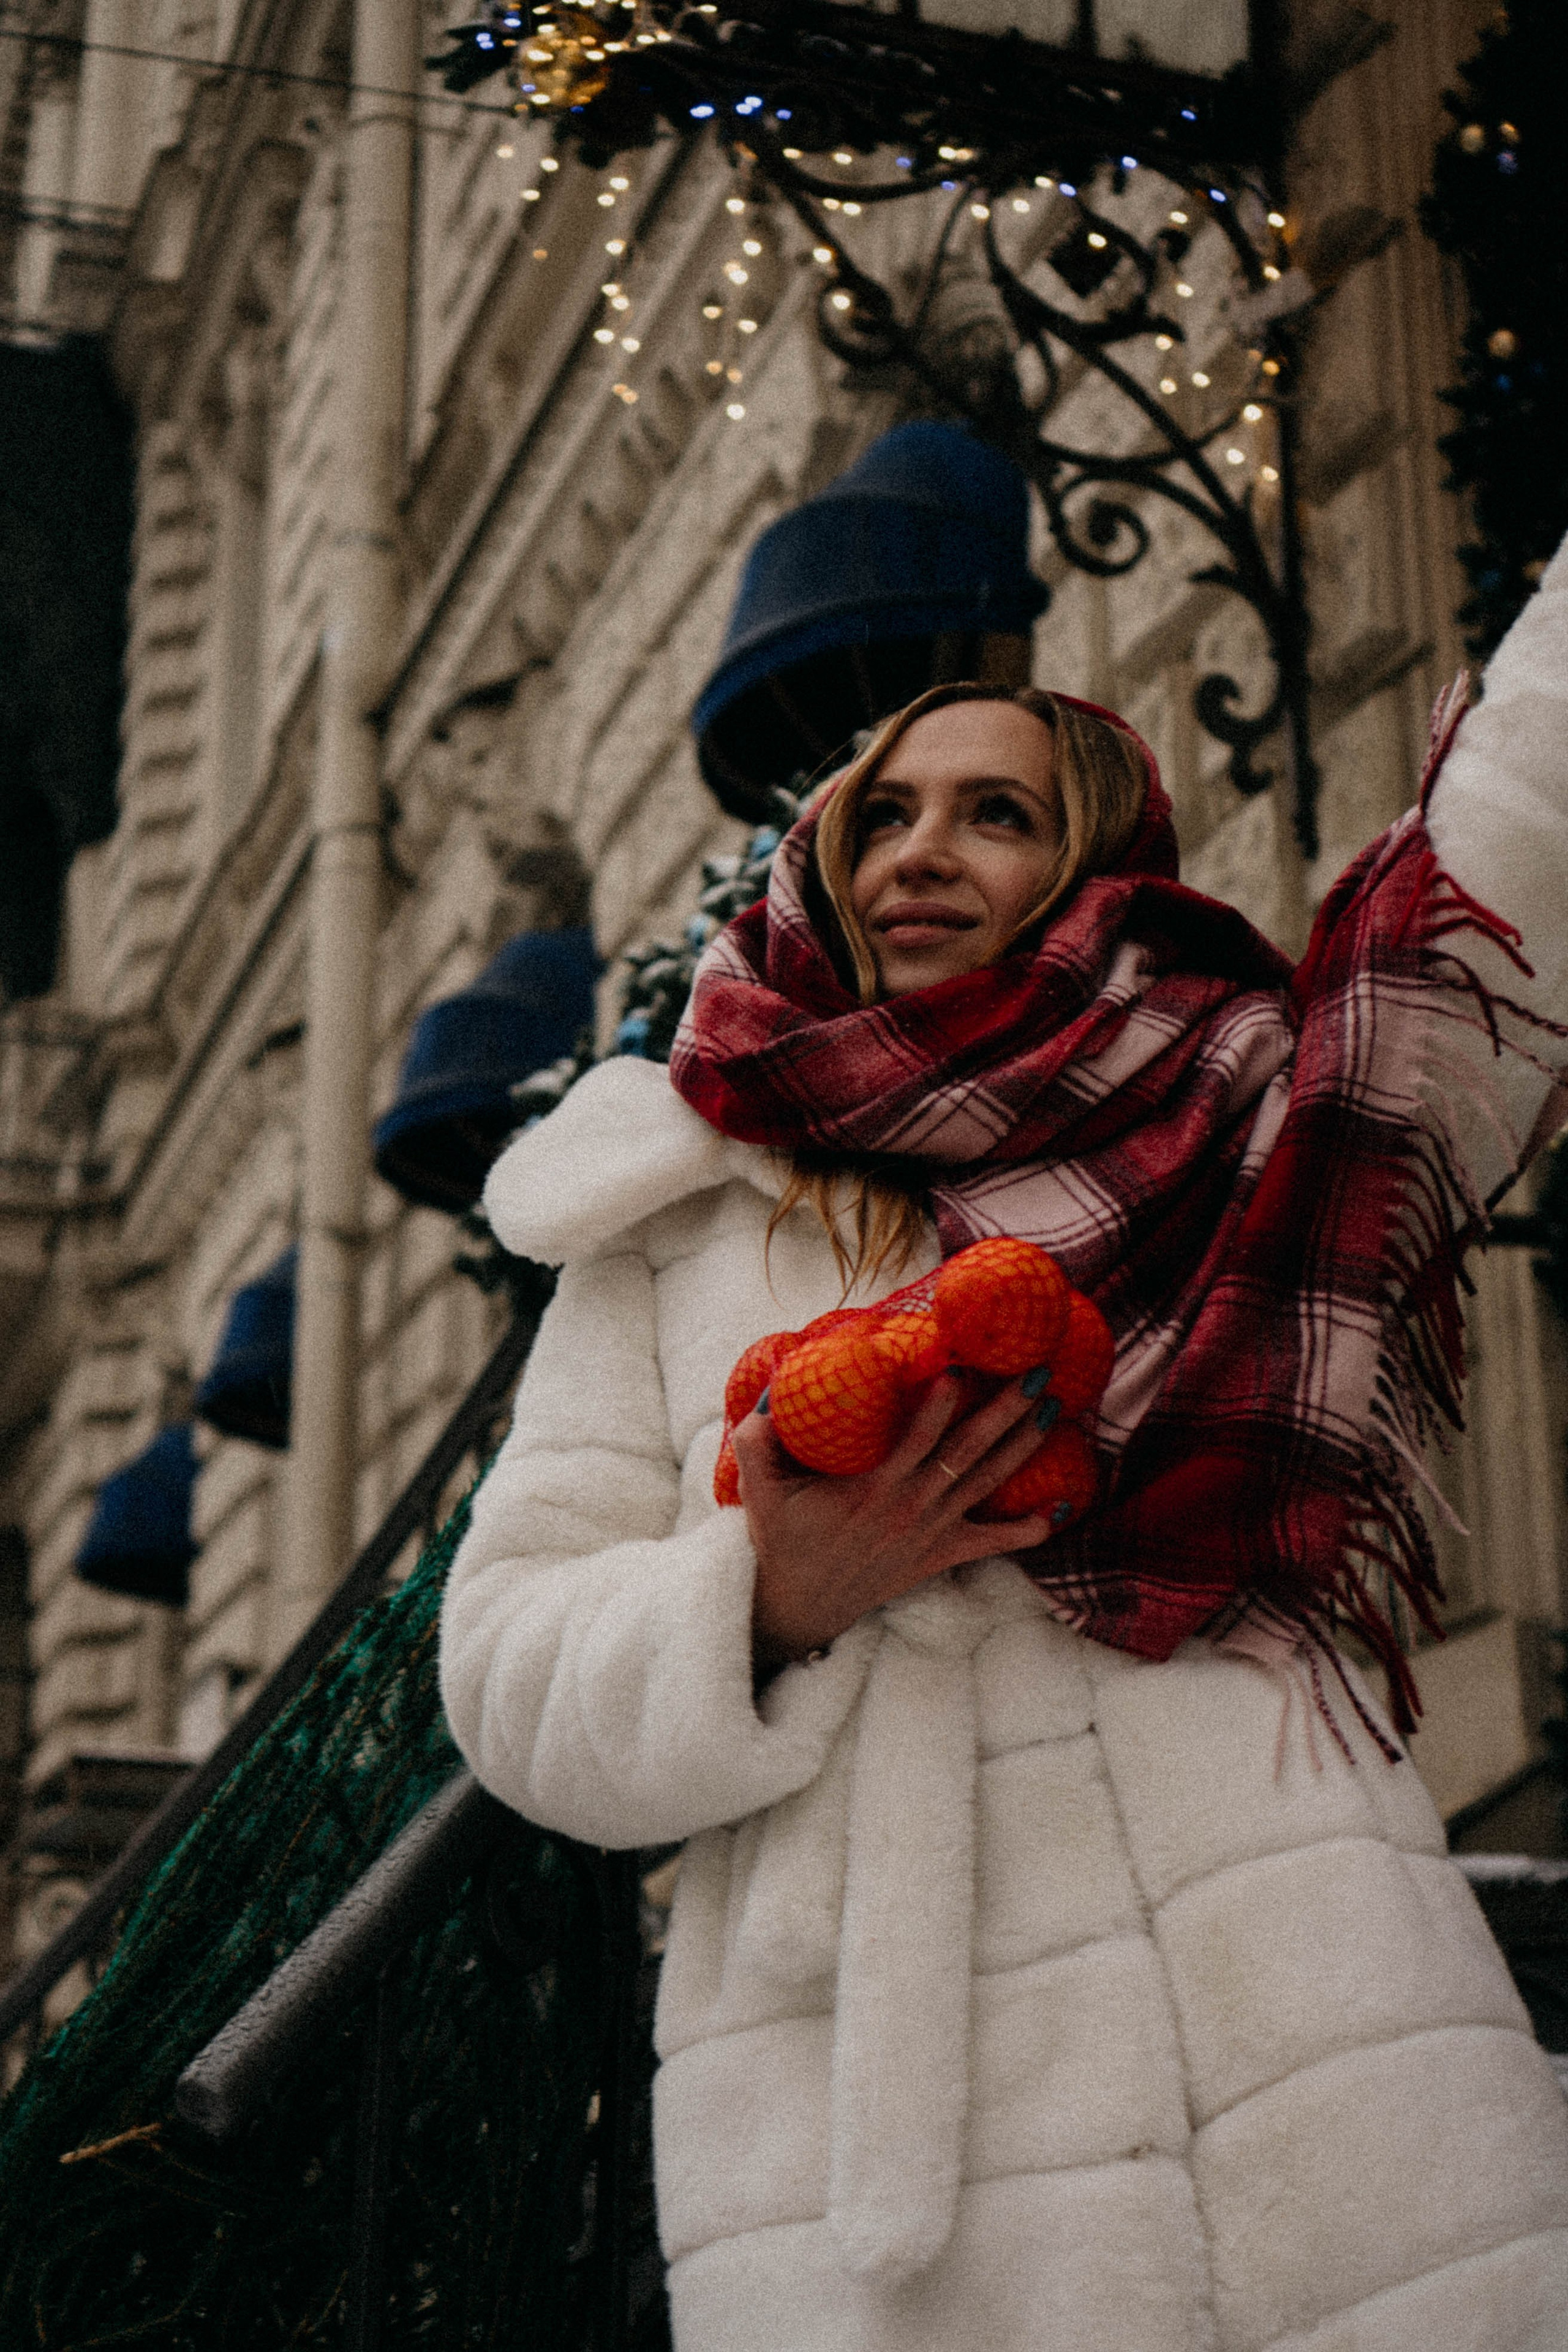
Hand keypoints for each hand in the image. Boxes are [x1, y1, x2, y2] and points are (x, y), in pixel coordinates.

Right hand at [733, 1372, 1057, 1669]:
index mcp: (871, 1487)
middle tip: (1037, 1375)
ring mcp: (930, 1531)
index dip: (939, 1406)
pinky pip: (992, 1543)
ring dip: (1022, 1447)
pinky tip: (1060, 1511)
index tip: (961, 1369)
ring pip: (985, 1483)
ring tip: (1052, 1411)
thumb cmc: (784, 1538)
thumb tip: (768, 1397)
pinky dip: (1027, 1530)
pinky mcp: (941, 1554)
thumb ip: (758, 1442)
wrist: (802, 1603)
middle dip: (1005, 1412)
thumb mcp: (759, 1489)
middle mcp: (910, 1506)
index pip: (915, 1440)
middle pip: (967, 1452)